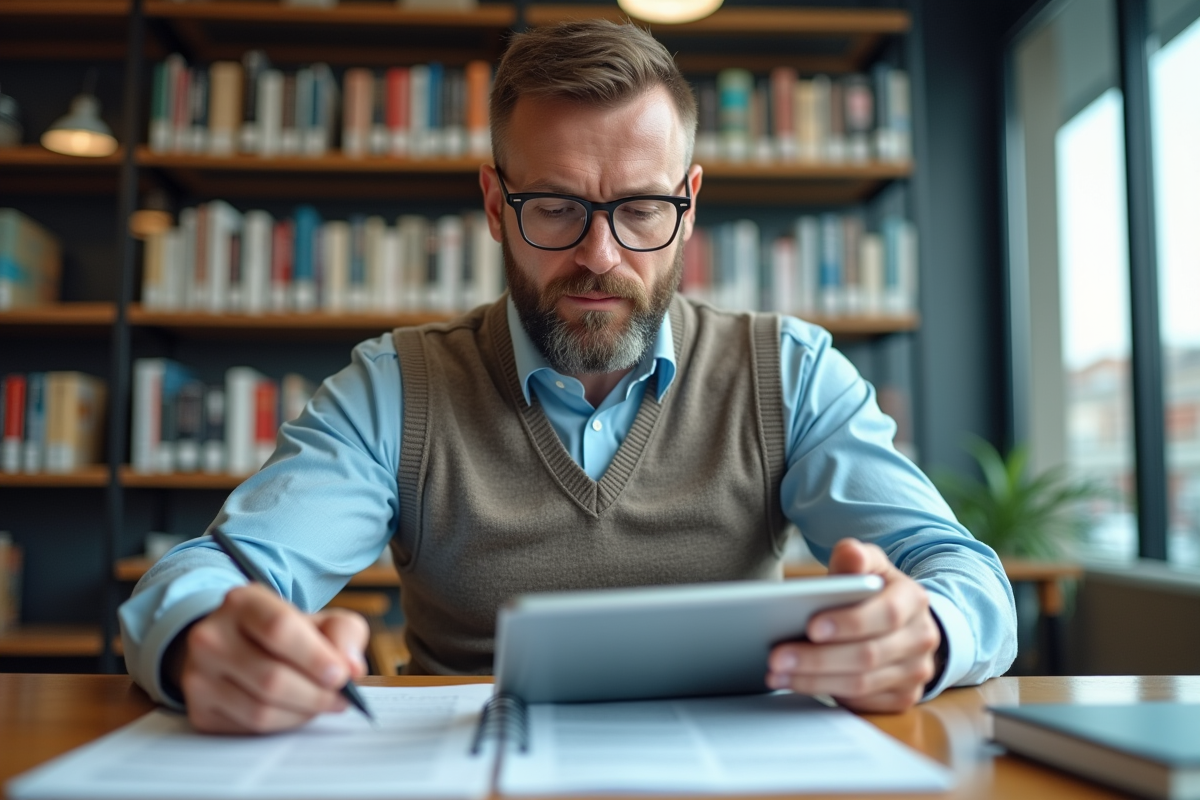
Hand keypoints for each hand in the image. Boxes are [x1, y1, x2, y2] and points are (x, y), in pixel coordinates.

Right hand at [170, 584, 369, 733]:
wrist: (240, 647)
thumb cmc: (289, 635)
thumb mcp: (321, 620)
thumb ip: (344, 634)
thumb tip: (352, 668)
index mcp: (243, 602)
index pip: (279, 628)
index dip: (314, 656)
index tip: (341, 675)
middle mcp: (211, 636)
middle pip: (271, 677)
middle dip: (316, 694)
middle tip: (342, 698)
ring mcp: (198, 675)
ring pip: (260, 710)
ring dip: (302, 713)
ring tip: (323, 703)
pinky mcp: (199, 709)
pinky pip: (249, 729)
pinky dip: (283, 725)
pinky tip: (296, 711)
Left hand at [767, 538, 940, 712]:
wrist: (904, 622)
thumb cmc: (875, 590)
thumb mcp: (868, 566)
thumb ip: (855, 558)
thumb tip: (850, 553)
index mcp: (913, 600)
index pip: (886, 614)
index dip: (849, 623)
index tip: (811, 627)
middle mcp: (920, 638)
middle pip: (868, 655)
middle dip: (818, 659)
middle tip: (777, 657)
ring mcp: (915, 672)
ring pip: (861, 684)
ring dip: (814, 681)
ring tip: (777, 673)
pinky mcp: (902, 697)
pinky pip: (861, 703)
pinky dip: (825, 694)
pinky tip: (795, 683)